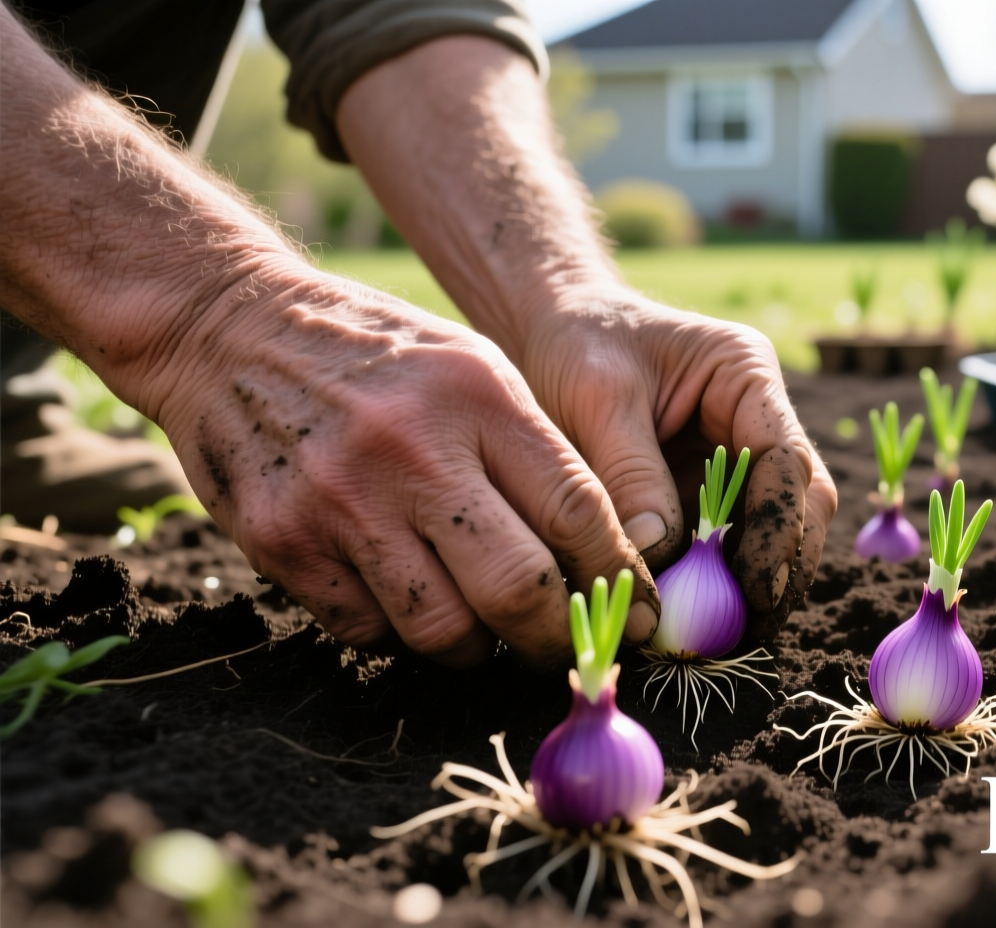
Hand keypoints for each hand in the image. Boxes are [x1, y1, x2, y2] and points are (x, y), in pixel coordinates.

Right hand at [156, 269, 656, 666]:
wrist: (229, 329)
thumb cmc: (381, 357)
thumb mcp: (475, 369)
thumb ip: (537, 453)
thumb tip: (606, 558)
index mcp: (479, 398)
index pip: (577, 513)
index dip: (616, 578)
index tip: (633, 614)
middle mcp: (413, 451)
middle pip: (517, 588)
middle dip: (554, 638)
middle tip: (562, 648)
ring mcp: (342, 501)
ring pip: (442, 629)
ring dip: (476, 648)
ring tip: (483, 629)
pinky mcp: (283, 542)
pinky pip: (367, 630)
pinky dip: (398, 634)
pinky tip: (406, 600)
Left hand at [518, 284, 837, 632]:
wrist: (549, 329)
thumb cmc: (576, 344)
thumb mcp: (596, 398)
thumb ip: (630, 474)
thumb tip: (658, 557)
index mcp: (747, 376)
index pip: (787, 460)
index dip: (780, 529)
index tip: (756, 588)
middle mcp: (758, 420)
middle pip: (801, 504)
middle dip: (782, 569)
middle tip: (745, 630)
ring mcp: (738, 460)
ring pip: (777, 533)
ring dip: (755, 586)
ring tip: (718, 637)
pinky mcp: (709, 494)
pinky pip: (727, 547)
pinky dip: (715, 586)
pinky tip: (692, 620)